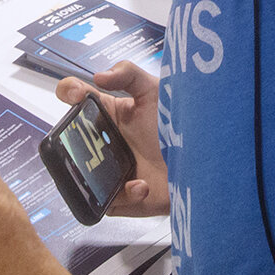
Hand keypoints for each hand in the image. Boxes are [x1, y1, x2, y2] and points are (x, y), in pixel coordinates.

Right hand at [54, 62, 167, 214]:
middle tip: (89, 138)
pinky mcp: (121, 197)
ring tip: (116, 166)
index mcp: (109, 113)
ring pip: (83, 173)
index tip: (76, 94)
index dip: (69, 92)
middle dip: (71, 138)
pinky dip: (124, 193)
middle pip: (71, 138)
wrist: (205, 163)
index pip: (77, 98)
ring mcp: (110, 170)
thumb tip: (99, 76)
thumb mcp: (155, 92)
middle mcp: (105, 142)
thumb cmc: (180, 128)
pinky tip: (141, 184)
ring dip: (93, 170)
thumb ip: (128, 74)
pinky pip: (108, 201)